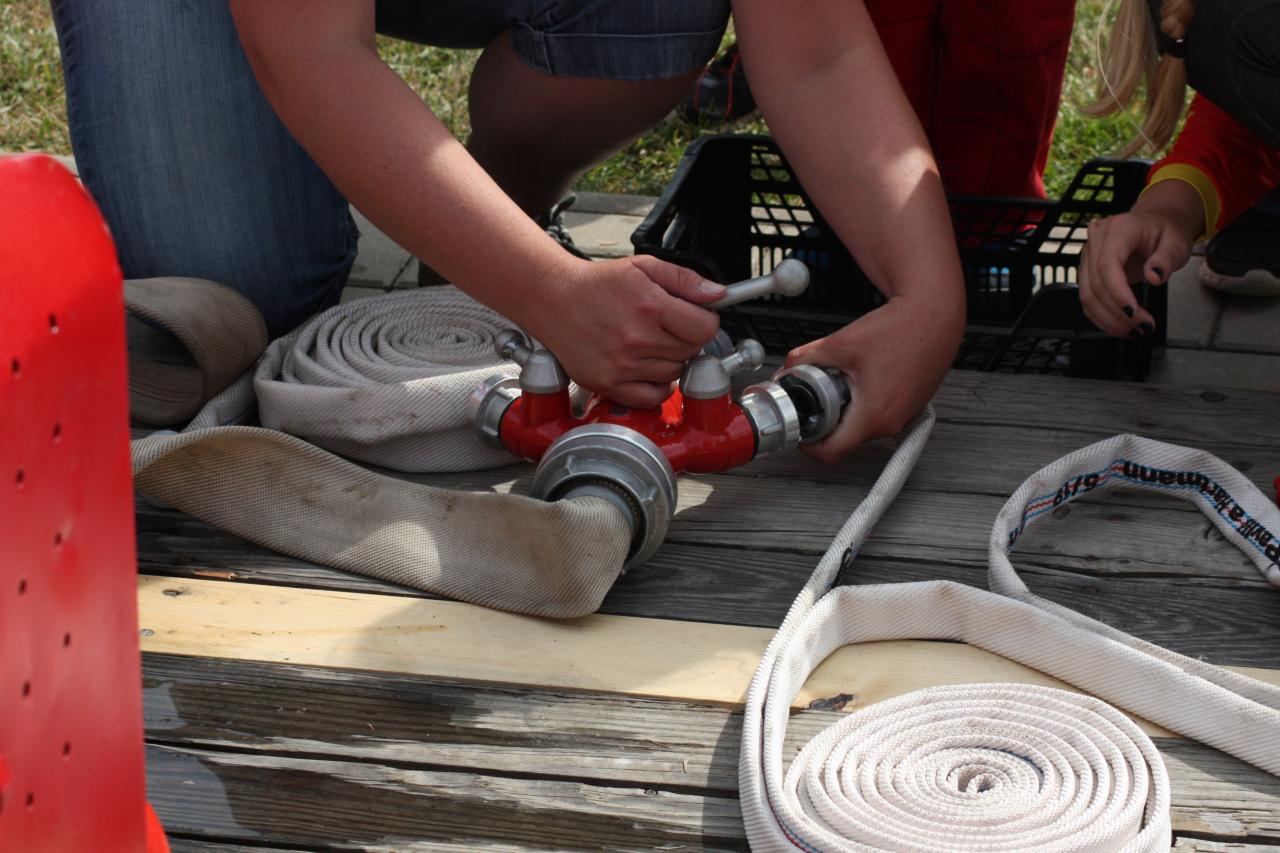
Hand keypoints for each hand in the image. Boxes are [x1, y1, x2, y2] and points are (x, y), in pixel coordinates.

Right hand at [525, 255, 724, 408]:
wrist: (554, 300)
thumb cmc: (597, 284)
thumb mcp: (644, 267)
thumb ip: (685, 279)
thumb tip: (718, 294)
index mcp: (650, 307)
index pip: (705, 329)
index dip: (704, 321)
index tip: (695, 319)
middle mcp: (637, 339)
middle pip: (691, 351)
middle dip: (685, 338)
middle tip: (665, 327)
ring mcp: (623, 366)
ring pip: (674, 374)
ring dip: (669, 361)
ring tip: (649, 344)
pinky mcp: (608, 384)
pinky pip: (652, 397)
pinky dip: (656, 387)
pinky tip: (645, 368)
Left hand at [784, 293, 961, 462]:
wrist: (934, 315)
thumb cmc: (899, 329)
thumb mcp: (840, 344)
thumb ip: (806, 358)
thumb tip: (788, 369)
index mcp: (874, 415)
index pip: (833, 452)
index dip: (810, 446)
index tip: (802, 433)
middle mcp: (892, 422)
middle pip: (848, 438)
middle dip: (828, 421)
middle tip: (818, 397)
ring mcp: (905, 416)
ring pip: (865, 426)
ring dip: (848, 411)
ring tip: (845, 382)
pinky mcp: (912, 406)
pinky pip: (882, 414)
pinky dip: (867, 403)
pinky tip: (865, 378)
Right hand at [1079, 179, 1202, 337]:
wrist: (1155, 223)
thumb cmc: (1166, 231)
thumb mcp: (1177, 242)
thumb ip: (1167, 258)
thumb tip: (1154, 277)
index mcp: (1118, 228)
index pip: (1107, 264)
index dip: (1117, 292)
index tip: (1134, 313)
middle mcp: (1096, 240)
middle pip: (1096, 284)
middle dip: (1118, 312)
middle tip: (1144, 327)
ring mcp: (1087, 255)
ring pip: (1087, 295)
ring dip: (1108, 319)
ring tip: (1134, 331)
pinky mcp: (1086, 270)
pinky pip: (1088, 298)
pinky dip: (1102, 317)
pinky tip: (1121, 326)